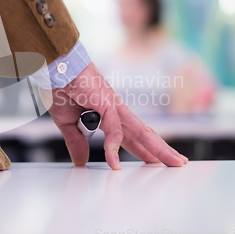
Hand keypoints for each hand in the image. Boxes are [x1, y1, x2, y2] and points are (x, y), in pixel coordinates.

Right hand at [40, 62, 187, 169]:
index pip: (130, 137)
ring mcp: (115, 107)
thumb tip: (81, 161)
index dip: (142, 149)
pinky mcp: (108, 104)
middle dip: (160, 150)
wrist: (57, 69)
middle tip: (177, 163)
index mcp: (108, 115)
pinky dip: (113, 149)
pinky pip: (113, 131)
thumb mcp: (68, 124)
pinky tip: (115, 164)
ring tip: (172, 162)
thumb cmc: (62, 88)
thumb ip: (76, 143)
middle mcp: (117, 111)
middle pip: (144, 134)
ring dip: (157, 148)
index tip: (154, 161)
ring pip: (141, 131)